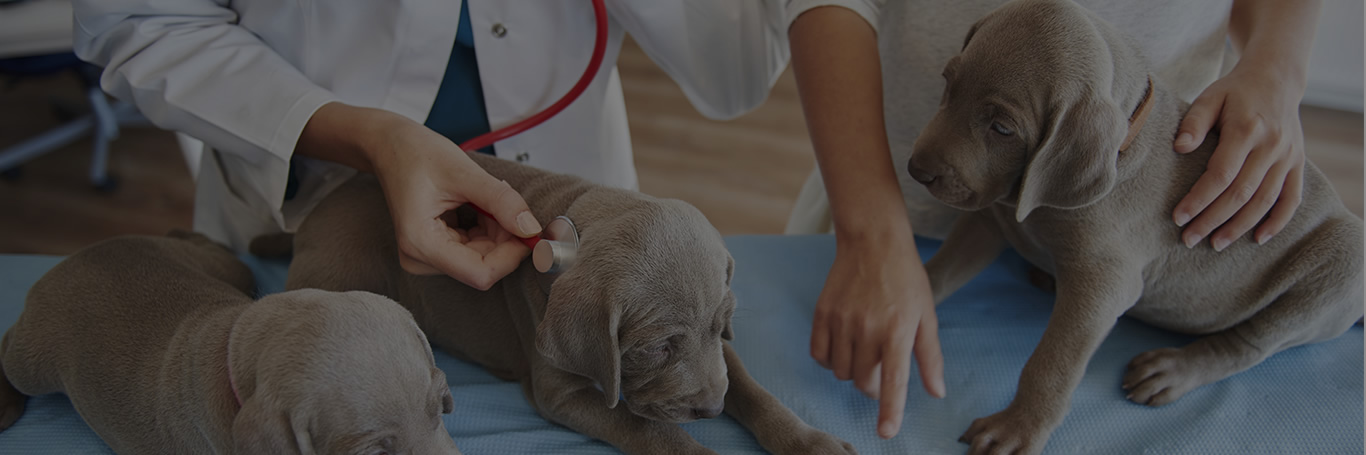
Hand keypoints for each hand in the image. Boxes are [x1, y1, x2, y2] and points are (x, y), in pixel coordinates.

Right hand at [296, 103, 541, 289]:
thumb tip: (532, 229)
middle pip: (483, 266)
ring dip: (496, 232)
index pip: (480, 273)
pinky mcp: (434, 250)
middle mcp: (420, 258)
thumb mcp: (464, 172)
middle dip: (505, 239)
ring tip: (483, 198)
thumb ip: (501, 201)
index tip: (530, 230)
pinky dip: (486, 229)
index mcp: (420, 243)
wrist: (390, 145)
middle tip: (508, 203)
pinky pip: (473, 250)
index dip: (511, 255)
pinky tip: (476, 206)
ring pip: (482, 258)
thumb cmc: (416, 153)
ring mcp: (426, 257)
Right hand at [810, 234, 944, 438]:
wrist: (873, 241)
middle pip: (863, 381)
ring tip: (863, 351)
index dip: (890, 411)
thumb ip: (930, 357)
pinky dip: (829, 360)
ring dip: (852, 371)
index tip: (885, 433)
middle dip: (873, 385)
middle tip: (881, 369)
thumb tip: (936, 392)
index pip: (893, 381)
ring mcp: (841, 321)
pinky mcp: (822, 314)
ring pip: (840, 371)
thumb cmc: (906, 278)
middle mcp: (867, 328)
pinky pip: (819, 355)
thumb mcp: (927, 315)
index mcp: (898, 330)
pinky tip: (842, 346)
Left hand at [1171, 62, 1306, 250]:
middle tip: (1189, 239)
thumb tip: (1179, 147)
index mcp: (1247, 130)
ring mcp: (1288, 156)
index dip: (1199, 199)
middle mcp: (1271, 146)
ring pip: (1265, 201)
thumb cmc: (1234, 91)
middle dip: (1213, 220)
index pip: (1221, 174)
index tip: (1178, 217)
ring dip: (1240, 226)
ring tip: (1215, 244)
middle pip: (1241, 193)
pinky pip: (1292, 198)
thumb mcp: (1210, 97)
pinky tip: (1258, 239)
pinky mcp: (1298, 163)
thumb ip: (1193, 122)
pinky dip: (1278, 221)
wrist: (1277, 78)